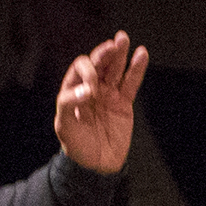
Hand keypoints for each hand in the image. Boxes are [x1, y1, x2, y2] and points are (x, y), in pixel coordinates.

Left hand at [52, 32, 149, 174]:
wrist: (95, 166)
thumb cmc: (76, 146)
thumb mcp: (64, 125)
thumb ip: (69, 103)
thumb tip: (88, 90)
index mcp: (74, 90)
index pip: (81, 69)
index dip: (88, 73)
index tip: (93, 90)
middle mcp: (91, 88)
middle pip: (99, 64)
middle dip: (105, 53)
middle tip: (114, 44)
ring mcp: (109, 94)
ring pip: (116, 69)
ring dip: (120, 54)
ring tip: (124, 39)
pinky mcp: (124, 103)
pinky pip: (131, 83)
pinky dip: (136, 69)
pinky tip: (141, 55)